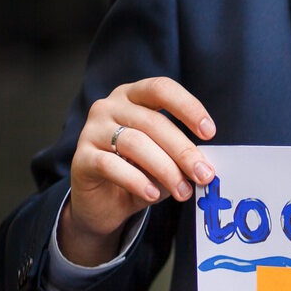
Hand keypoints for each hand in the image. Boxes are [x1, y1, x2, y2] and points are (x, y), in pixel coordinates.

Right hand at [62, 77, 215, 265]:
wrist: (104, 201)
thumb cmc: (140, 171)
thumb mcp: (166, 159)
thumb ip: (183, 156)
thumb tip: (206, 166)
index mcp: (134, 97)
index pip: (161, 89)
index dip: (188, 107)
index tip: (209, 132)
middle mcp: (110, 107)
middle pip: (153, 122)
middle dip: (183, 150)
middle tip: (204, 175)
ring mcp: (92, 130)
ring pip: (135, 143)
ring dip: (165, 169)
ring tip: (183, 192)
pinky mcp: (81, 158)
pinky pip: (111, 165)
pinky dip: (136, 181)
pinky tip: (152, 195)